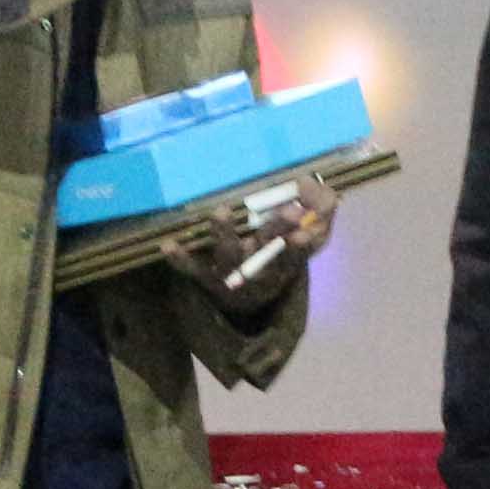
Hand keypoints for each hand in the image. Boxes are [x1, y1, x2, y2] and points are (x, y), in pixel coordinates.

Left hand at [168, 184, 333, 312]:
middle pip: (267, 253)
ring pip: (229, 257)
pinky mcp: (205, 278)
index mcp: (282, 268)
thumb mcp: (306, 241)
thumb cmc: (279, 255)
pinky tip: (168, 244)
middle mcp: (257, 274)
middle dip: (276, 230)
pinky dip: (181, 259)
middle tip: (288, 210)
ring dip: (226, 235)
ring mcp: (230, 276)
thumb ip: (320, 216)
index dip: (299, 246)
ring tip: (222, 213)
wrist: (247, 297)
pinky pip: (192, 270)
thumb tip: (321, 190)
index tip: (305, 231)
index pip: (294, 256)